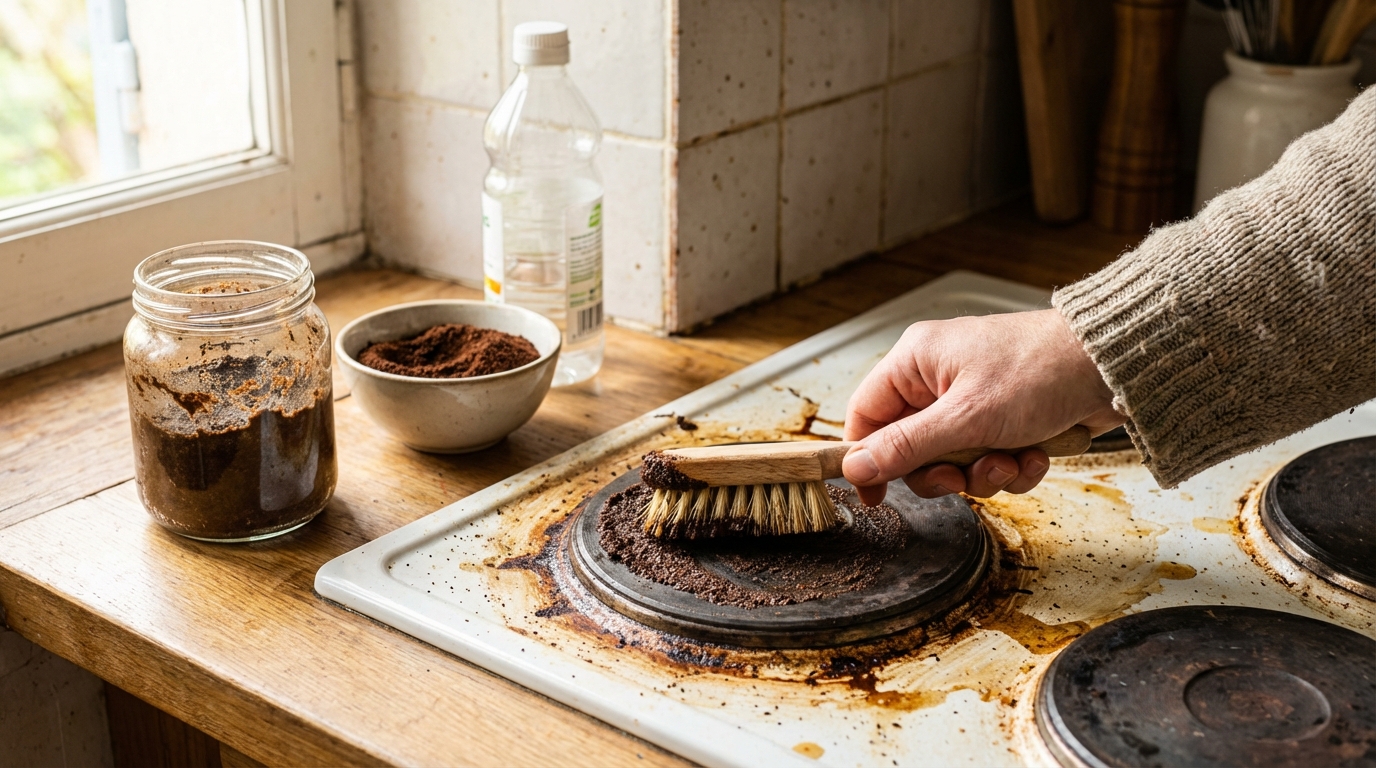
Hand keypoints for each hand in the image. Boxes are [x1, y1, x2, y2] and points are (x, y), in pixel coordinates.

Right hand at [842, 309, 1122, 504]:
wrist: (1113, 366)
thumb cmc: (1040, 371)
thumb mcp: (965, 418)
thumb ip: (906, 447)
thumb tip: (855, 468)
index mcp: (916, 361)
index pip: (866, 414)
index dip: (866, 458)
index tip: (874, 496)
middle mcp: (939, 379)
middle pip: (911, 448)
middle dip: (944, 471)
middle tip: (963, 476)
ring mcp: (974, 400)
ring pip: (955, 460)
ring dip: (985, 473)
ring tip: (1013, 460)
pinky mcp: (1007, 419)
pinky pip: (990, 459)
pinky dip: (1014, 465)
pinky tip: (1037, 453)